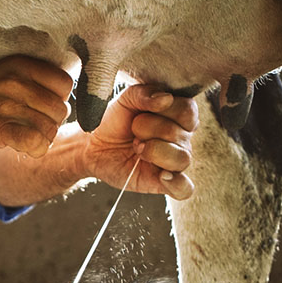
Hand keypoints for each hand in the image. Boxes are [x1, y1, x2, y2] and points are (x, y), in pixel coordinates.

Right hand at [0, 56, 72, 157]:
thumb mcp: (2, 77)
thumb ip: (32, 82)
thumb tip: (63, 101)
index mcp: (21, 65)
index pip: (65, 84)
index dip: (57, 101)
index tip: (39, 110)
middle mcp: (16, 81)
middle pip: (60, 109)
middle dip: (49, 124)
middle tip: (28, 128)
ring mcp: (6, 104)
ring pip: (50, 129)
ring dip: (40, 140)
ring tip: (20, 138)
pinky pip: (36, 142)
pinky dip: (33, 150)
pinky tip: (19, 148)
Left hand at [84, 84, 197, 199]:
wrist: (93, 145)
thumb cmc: (114, 120)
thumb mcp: (125, 99)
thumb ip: (144, 93)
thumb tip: (165, 99)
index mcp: (178, 115)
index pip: (188, 111)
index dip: (165, 111)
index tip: (142, 112)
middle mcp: (181, 139)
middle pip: (180, 134)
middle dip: (149, 130)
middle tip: (133, 134)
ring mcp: (174, 161)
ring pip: (183, 159)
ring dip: (155, 152)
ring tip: (137, 149)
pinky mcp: (163, 183)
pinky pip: (184, 189)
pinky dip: (177, 183)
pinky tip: (162, 176)